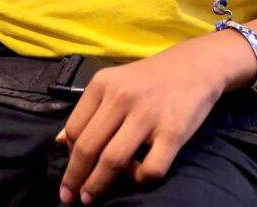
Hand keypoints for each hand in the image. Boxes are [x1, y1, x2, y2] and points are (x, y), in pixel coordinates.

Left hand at [57, 47, 226, 203]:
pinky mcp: (173, 131)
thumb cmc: (152, 77)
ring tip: (91, 198)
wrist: (197, 64)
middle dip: (75, 179)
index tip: (70, 174)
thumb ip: (90, 110)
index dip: (68, 157)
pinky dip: (139, 180)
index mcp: (103, 83)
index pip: (73, 129)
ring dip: (97, 186)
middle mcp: (122, 97)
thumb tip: (59, 141)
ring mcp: (148, 115)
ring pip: (113, 162)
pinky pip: (149, 170)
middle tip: (71, 198)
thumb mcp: (116, 82)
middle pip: (88, 148)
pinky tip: (138, 174)